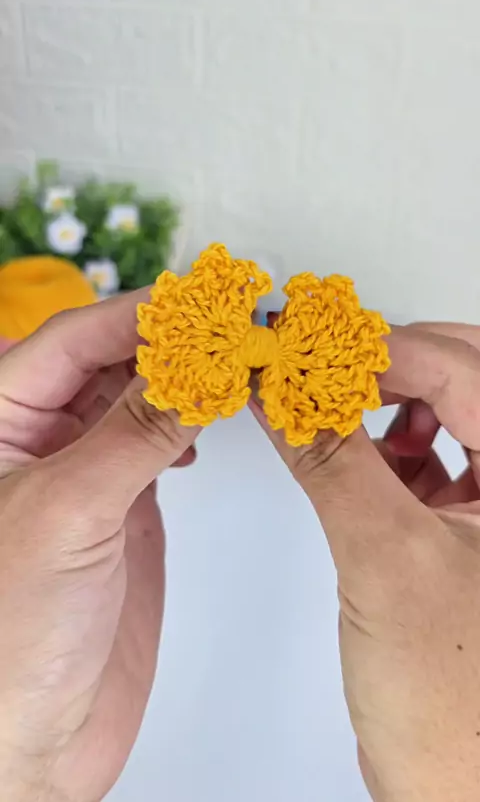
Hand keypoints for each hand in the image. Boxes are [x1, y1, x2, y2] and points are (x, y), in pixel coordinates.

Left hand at [0, 294, 198, 801]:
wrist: (35, 735)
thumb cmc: (11, 634)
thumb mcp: (70, 512)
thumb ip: (134, 433)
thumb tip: (195, 366)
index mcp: (0, 420)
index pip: (77, 338)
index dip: (144, 315)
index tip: (208, 303)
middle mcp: (40, 436)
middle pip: (113, 359)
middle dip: (174, 340)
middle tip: (237, 326)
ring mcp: (86, 469)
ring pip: (142, 396)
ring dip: (189, 376)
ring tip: (236, 363)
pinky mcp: (124, 504)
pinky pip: (161, 439)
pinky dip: (192, 420)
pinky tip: (211, 418)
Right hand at [251, 323, 479, 801]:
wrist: (461, 791)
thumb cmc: (458, 705)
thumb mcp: (385, 561)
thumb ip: (330, 460)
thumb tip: (281, 391)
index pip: (464, 369)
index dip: (384, 348)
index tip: (315, 346)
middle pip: (468, 375)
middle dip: (392, 359)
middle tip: (325, 359)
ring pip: (454, 410)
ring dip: (391, 395)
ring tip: (337, 398)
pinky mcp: (473, 529)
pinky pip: (437, 456)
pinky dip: (390, 441)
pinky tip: (357, 452)